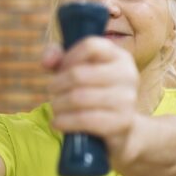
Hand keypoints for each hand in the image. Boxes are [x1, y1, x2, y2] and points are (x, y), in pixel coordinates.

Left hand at [44, 39, 140, 161]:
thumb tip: (47, 62)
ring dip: (58, 105)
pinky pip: (84, 119)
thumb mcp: (81, 71)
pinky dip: (64, 121)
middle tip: (53, 92)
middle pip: (78, 74)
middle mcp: (128, 75)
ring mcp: (127, 100)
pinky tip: (58, 122)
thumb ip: (60, 58)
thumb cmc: (96, 94)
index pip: (90, 46)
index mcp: (121, 57)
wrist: (122, 130)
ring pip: (78, 98)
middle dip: (57, 85)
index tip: (61, 69)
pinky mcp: (122, 122)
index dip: (68, 57)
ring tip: (56, 108)